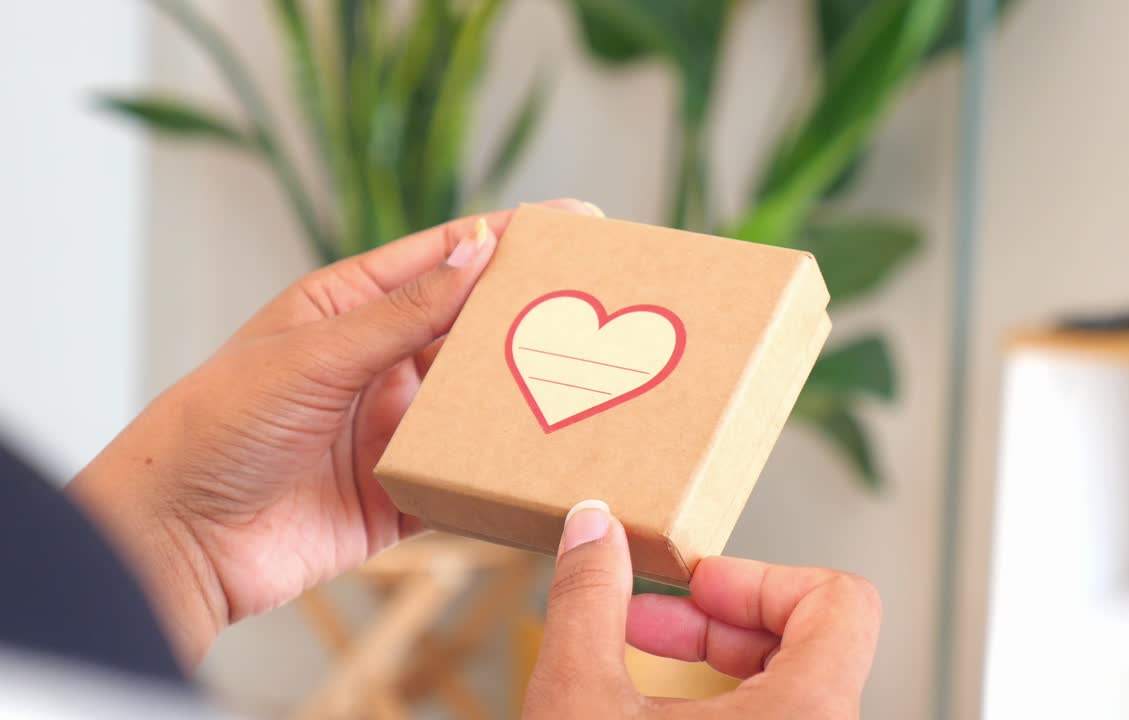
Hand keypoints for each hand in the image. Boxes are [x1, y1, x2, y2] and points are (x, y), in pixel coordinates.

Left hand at [70, 199, 601, 666]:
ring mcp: (393, 429)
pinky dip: (502, 473)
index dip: (507, 238)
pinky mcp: (400, 493)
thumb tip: (478, 250)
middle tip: (601, 307)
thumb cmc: (217, 427)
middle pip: (472, 331)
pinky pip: (466, 478)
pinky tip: (547, 464)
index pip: (443, 259)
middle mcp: (379, 364)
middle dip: (532, 319)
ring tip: (591, 383)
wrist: (179, 540)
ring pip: (479, 405)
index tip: (573, 223)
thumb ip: (401, 312)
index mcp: (350, 309)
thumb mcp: (314, 355)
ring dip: (525, 397)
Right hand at [523, 500, 880, 718]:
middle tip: (645, 624)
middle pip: (810, 640)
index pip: (841, 602)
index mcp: (809, 714)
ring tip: (633, 669)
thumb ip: (589, 600)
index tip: (695, 586)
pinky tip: (646, 715)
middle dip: (716, 621)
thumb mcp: (580, 702)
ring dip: (712, 667)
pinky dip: (721, 711)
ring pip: (789, 689)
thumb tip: (592, 527)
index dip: (759, 577)